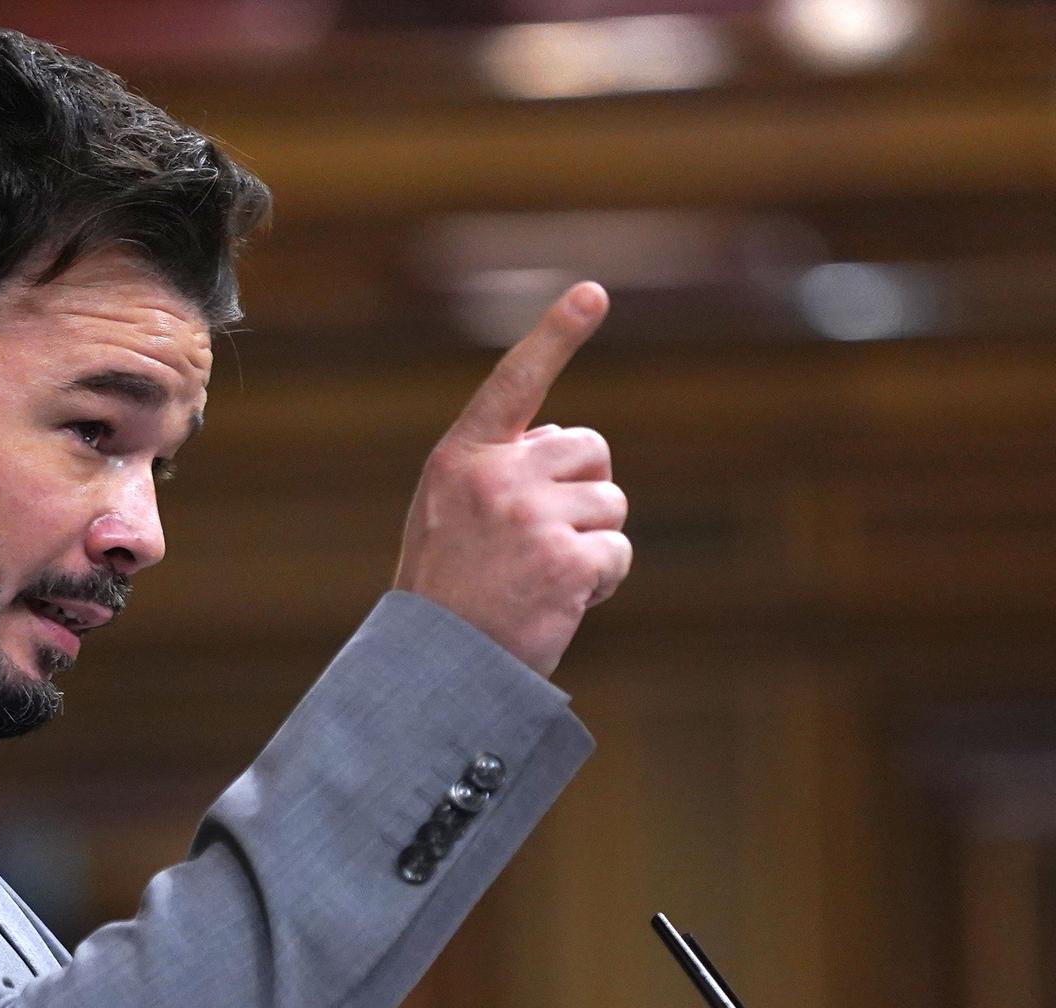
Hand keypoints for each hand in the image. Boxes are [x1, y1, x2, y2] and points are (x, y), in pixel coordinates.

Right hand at [393, 282, 629, 677]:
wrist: (437, 666)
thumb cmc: (447, 591)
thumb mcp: (450, 512)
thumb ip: (499, 470)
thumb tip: (570, 445)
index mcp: (463, 456)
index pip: (515, 383)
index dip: (555, 335)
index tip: (592, 293)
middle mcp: (497, 477)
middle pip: (591, 450)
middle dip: (584, 491)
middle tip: (541, 540)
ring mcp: (533, 518)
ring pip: (611, 504)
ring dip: (593, 541)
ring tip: (543, 576)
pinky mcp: (567, 562)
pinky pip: (618, 552)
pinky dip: (603, 581)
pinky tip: (561, 602)